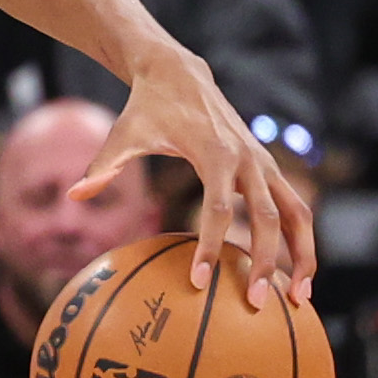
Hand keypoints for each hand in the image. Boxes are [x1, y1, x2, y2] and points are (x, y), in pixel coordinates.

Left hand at [83, 47, 314, 310]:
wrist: (182, 74)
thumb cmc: (149, 109)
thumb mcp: (123, 133)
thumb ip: (103, 166)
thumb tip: (74, 196)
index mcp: (215, 152)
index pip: (217, 207)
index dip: (210, 244)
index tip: (199, 280)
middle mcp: (249, 159)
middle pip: (267, 217)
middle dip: (266, 261)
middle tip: (257, 303)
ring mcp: (264, 164)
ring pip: (297, 213)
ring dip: (303, 255)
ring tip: (300, 298)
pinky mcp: (270, 169)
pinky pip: (294, 209)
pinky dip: (299, 241)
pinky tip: (294, 276)